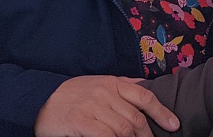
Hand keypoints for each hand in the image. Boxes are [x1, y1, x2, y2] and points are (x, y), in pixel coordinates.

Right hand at [34, 75, 179, 136]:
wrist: (39, 99)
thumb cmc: (71, 94)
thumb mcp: (97, 82)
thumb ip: (121, 85)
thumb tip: (144, 84)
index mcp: (112, 82)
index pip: (144, 96)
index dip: (161, 112)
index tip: (173, 125)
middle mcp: (105, 93)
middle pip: (135, 118)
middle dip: (147, 135)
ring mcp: (94, 107)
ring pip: (124, 130)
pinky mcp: (83, 122)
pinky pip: (107, 136)